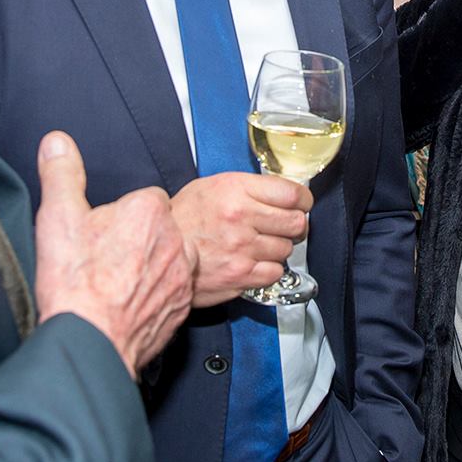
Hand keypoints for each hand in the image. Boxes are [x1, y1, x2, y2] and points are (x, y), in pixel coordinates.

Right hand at [32, 131, 196, 376]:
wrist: (91, 341)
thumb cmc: (74, 282)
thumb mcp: (58, 217)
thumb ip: (61, 173)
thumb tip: (57, 140)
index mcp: (148, 209)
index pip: (143, 199)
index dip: (120, 216)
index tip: (102, 233)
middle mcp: (175, 238)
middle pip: (158, 228)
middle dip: (137, 240)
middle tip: (106, 260)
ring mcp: (182, 274)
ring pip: (169, 257)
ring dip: (150, 266)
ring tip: (117, 282)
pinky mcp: (183, 306)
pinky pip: (173, 290)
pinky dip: (156, 295)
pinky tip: (128, 303)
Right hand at [172, 172, 311, 306]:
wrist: (157, 250)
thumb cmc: (182, 218)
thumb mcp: (212, 186)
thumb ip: (248, 187)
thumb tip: (280, 193)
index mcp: (236, 190)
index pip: (292, 193)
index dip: (303, 200)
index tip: (301, 204)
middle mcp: (241, 218)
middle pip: (296, 223)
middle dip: (295, 225)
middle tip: (285, 226)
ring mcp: (242, 249)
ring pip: (286, 249)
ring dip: (279, 247)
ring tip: (261, 244)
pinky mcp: (240, 275)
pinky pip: (275, 272)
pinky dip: (270, 268)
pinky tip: (255, 261)